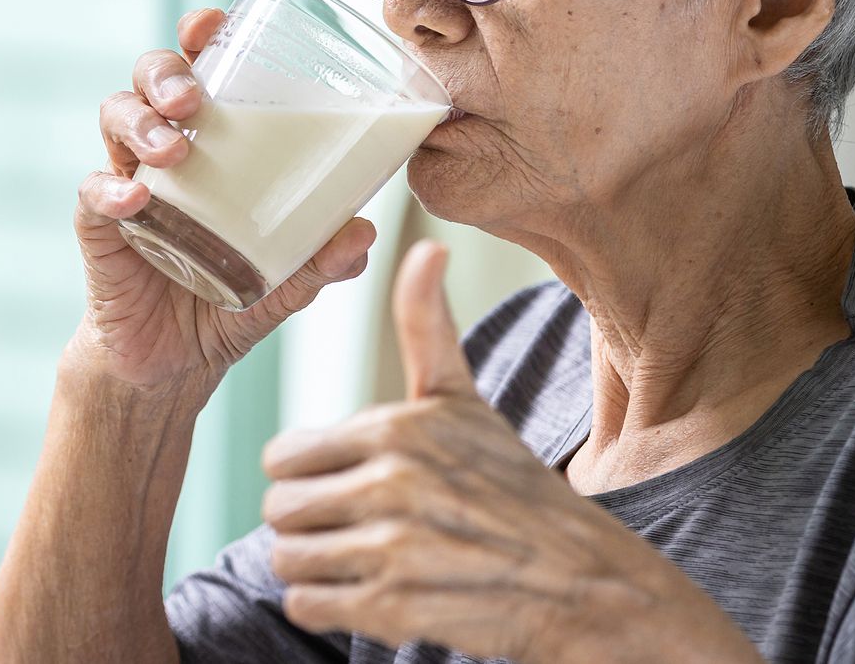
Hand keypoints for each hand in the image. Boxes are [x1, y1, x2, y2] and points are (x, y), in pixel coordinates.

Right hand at [70, 7, 377, 393]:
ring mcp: (127, 183)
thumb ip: (321, 259)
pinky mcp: (100, 228)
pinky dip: (111, 190)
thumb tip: (362, 232)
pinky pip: (93, 194)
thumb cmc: (228, 297)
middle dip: (166, 74)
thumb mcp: (287, 280)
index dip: (199, 36)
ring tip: (172, 150)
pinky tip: (136, 201)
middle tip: (194, 100)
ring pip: (115, 119)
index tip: (212, 22)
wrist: (175, 366)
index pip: (199, 69)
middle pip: (148, 79)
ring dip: (141, 122)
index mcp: (210, 143)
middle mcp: (163, 151)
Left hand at [260, 242, 761, 662]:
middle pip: (277, 510)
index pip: (282, 456)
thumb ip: (426, 327)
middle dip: (306, 522)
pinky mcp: (393, 608)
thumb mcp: (464, 400)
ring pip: (286, 560)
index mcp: (397, 428)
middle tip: (348, 526)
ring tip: (359, 558)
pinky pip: (306, 606)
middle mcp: (391, 483)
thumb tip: (427, 246)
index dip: (307, 473)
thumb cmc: (509, 484)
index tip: (343, 482)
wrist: (577, 579)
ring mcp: (392, 548)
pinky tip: (367, 591)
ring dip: (314, 566)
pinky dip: (326, 605)